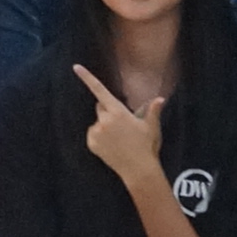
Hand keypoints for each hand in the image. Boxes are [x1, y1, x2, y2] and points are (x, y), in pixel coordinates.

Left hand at [73, 66, 164, 191]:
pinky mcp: (91, 143)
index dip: (87, 77)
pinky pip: (92, 134)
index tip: (76, 67)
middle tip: (122, 124)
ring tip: (118, 138)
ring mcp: (96, 132)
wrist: (138, 169)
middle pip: (100, 107)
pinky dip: (99, 137)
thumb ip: (153, 110)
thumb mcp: (151, 126)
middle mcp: (104, 120)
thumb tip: (160, 99)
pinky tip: (111, 145)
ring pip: (97, 122)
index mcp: (118, 111)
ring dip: (104, 125)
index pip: (100, 90)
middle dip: (108, 111)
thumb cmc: (147, 146)